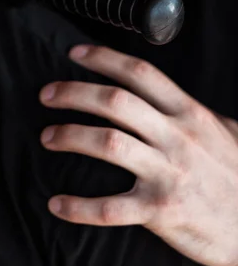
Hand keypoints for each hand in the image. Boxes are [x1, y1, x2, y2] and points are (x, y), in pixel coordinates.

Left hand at [39, 45, 237, 265]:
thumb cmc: (237, 174)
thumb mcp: (222, 129)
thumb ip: (188, 110)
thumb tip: (159, 92)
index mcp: (189, 113)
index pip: (140, 73)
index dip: (103, 58)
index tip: (74, 54)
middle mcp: (177, 137)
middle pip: (115, 101)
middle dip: (74, 92)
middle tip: (47, 95)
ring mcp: (168, 173)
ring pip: (108, 143)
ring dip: (69, 136)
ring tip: (47, 137)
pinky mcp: (161, 212)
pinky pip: (111, 208)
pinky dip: (79, 206)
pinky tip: (56, 204)